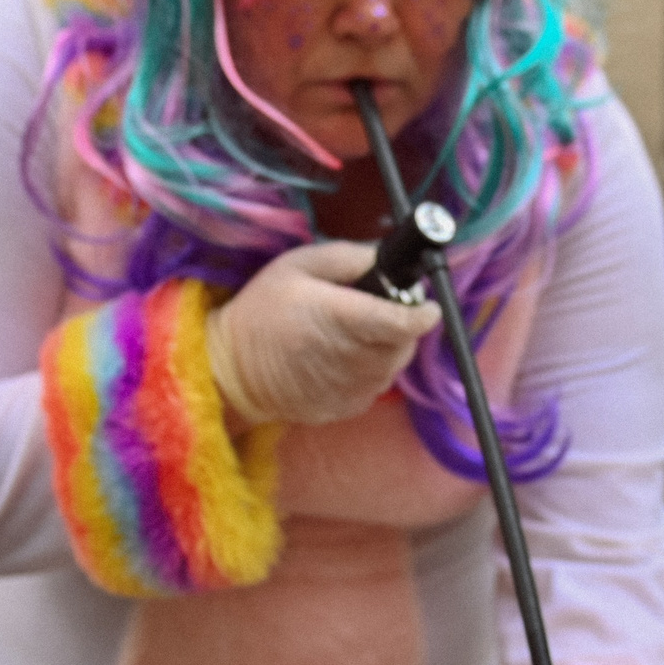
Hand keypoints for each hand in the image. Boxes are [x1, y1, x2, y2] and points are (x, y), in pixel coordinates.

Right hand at [206, 240, 439, 426]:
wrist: (235, 372)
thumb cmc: (264, 311)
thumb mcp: (297, 265)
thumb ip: (348, 256)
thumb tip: (386, 258)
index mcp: (342, 319)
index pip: (403, 323)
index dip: (423, 313)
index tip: (428, 305)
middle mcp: (354, 359)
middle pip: (405, 343)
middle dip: (401, 324)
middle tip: (375, 310)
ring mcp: (353, 389)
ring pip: (394, 364)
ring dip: (386, 347)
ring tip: (352, 334)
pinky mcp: (349, 408)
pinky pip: (377, 384)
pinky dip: (369, 368)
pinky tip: (340, 357)